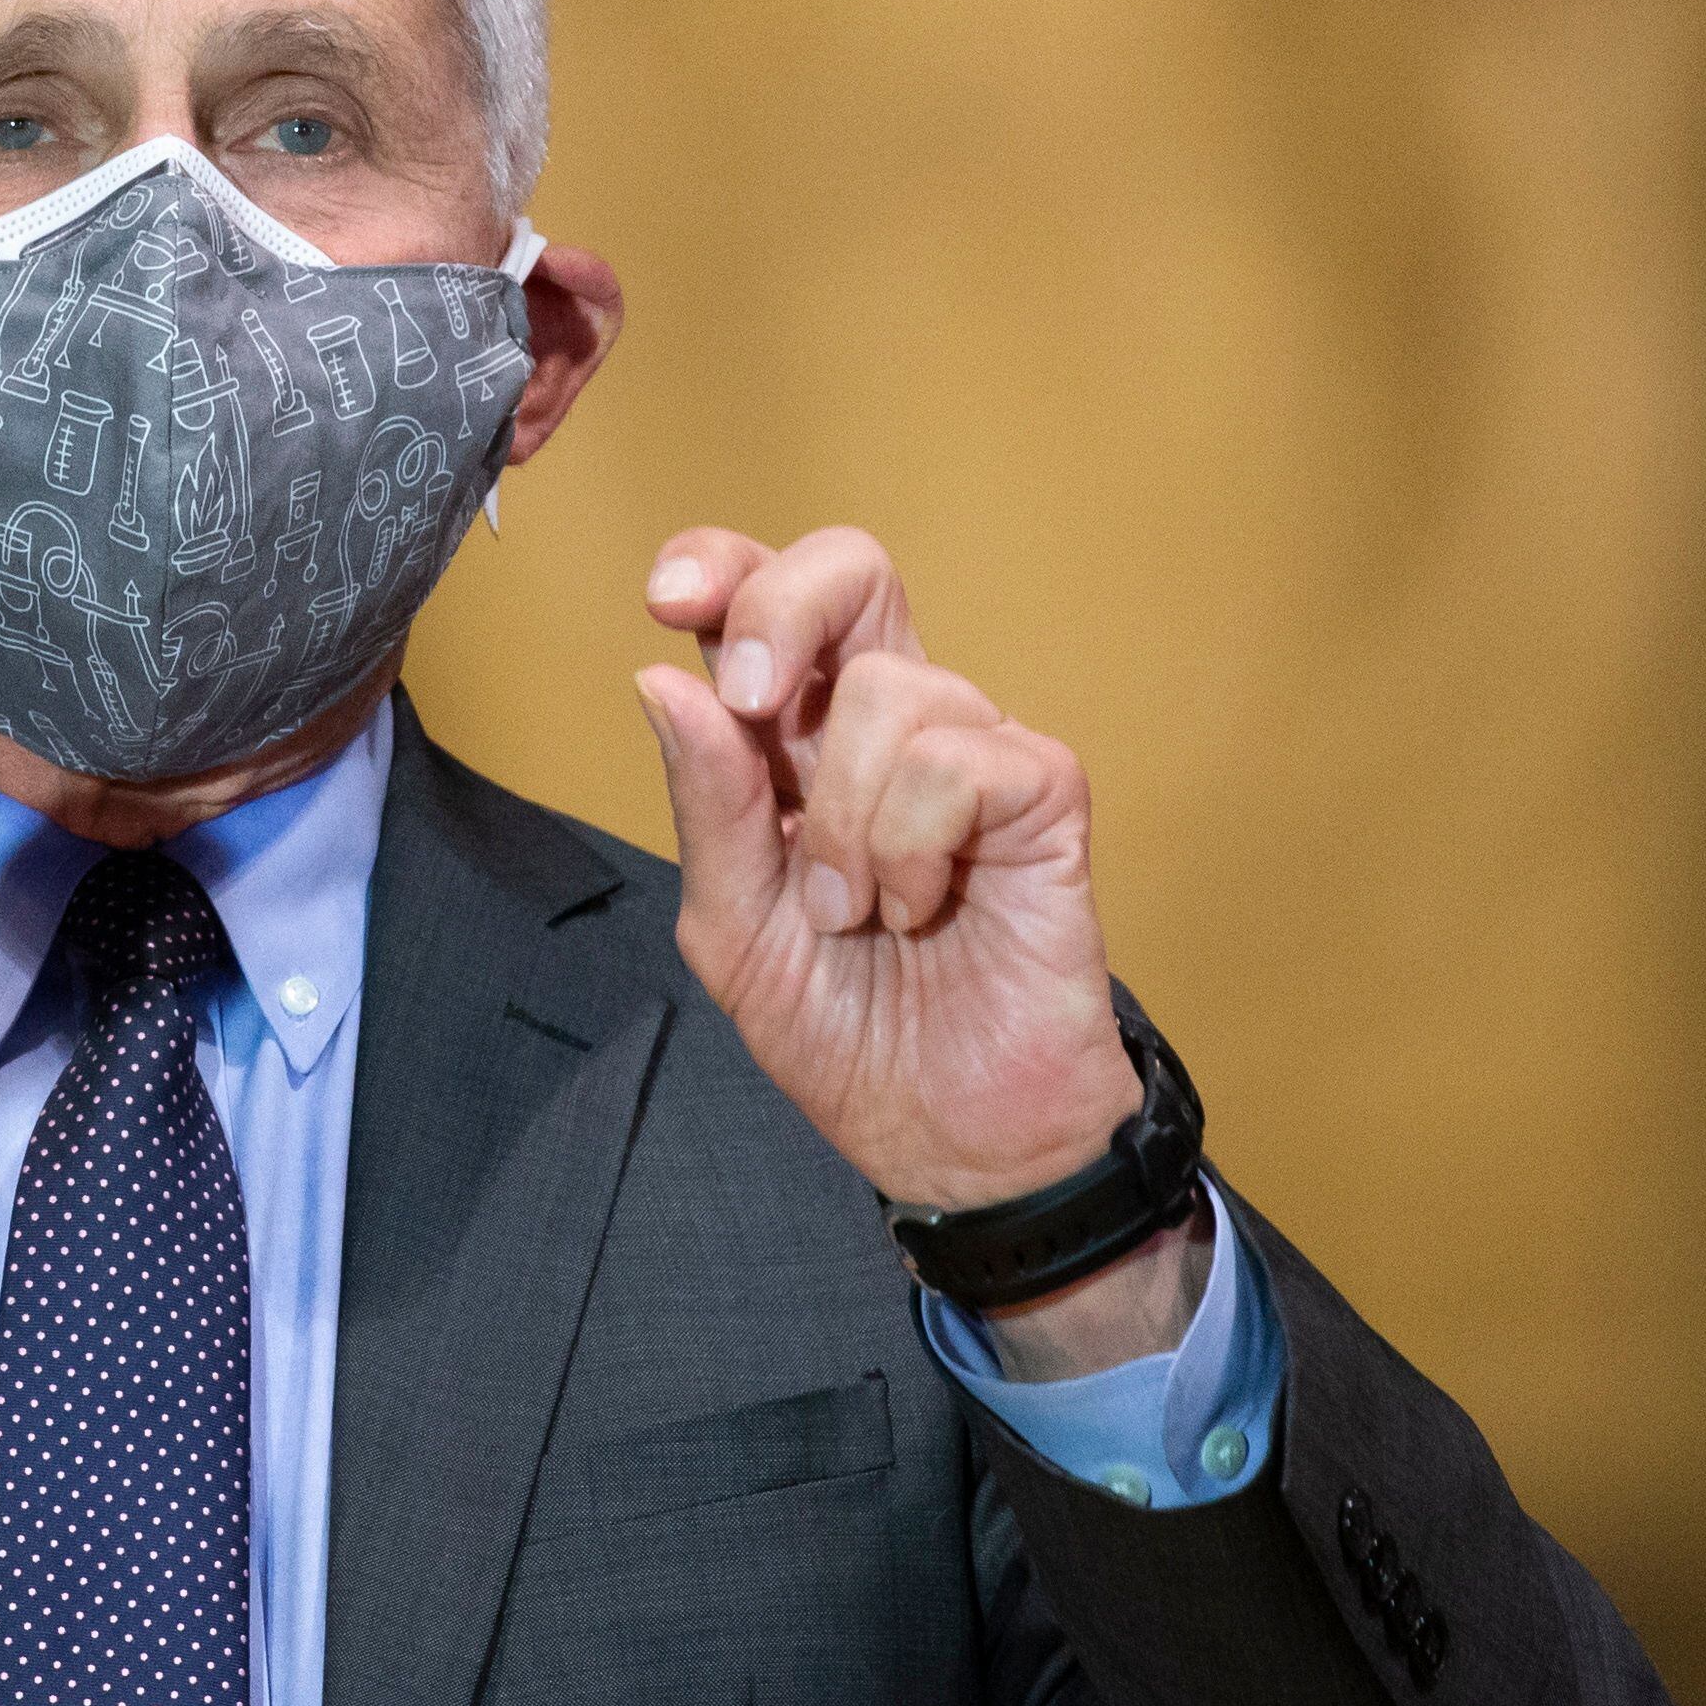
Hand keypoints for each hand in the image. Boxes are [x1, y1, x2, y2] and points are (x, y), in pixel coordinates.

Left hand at [636, 527, 1199, 1375]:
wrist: (953, 1136)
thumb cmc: (848, 1034)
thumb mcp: (736, 930)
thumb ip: (709, 807)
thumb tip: (661, 680)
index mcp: (802, 745)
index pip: (766, 602)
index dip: (723, 569)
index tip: (670, 599)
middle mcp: (890, 728)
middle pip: (853, 569)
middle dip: (785, 609)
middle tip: (757, 700)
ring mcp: (973, 751)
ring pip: (894, 686)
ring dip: (847, 821)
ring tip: (859, 914)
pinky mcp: (1043, 791)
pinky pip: (960, 760)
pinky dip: (916, 846)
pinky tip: (924, 909)